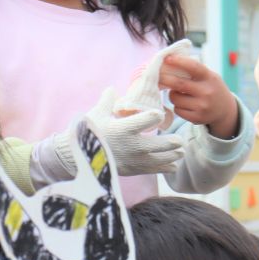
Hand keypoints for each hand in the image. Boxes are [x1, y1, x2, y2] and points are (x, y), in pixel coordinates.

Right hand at [54, 88, 182, 176]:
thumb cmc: (88, 134)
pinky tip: (173, 165)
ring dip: (174, 155)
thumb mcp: (96, 115)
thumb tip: (112, 88)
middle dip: (174, 142)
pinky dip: (166, 168)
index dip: (157, 115)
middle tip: (179, 140)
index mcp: (124, 128)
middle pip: (163, 144)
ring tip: (179, 151)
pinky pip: (156, 171)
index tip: (159, 114)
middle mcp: (133, 145)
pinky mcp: (135, 170)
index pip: (148, 119)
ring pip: (163, 159)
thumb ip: (107, 101)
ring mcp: (135, 160)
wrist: (79, 159)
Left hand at [159, 55, 238, 137]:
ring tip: (180, 94)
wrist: (225, 110)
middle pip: (178, 83)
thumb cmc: (211, 88)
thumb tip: (167, 62)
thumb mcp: (208, 76)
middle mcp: (207, 92)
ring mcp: (202, 106)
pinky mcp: (197, 118)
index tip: (166, 59)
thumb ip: (192, 70)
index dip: (179, 61)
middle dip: (165, 78)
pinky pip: (177, 110)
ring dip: (172, 94)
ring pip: (174, 98)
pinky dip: (177, 106)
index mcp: (210, 78)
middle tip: (158, 75)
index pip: (193, 67)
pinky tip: (185, 104)